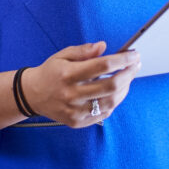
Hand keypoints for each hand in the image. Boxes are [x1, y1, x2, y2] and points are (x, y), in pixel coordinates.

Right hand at [21, 41, 140, 127]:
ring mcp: (74, 111)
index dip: (122, 60)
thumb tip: (103, 46)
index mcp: (68, 74)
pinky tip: (117, 92)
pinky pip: (103, 113)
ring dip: (125, 89)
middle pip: (110, 86)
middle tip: (136, 65)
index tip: (134, 54)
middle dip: (128, 74)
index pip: (102, 66)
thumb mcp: (63, 55)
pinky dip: (114, 102)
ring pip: (110, 102)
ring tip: (128, 78)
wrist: (33, 95)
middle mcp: (71, 94)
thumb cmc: (51, 72)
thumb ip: (84, 50)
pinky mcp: (76, 122)